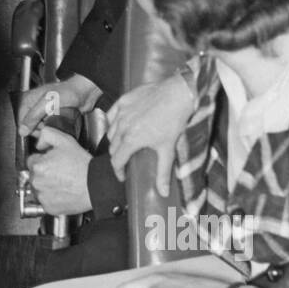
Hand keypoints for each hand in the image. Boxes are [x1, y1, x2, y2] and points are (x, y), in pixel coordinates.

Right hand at [17, 74, 101, 134]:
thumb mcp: (47, 104)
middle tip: (47, 125)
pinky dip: (52, 130)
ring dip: (46, 130)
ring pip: (39, 129)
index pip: (19, 119)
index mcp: (29, 99)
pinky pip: (48, 128)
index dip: (26, 127)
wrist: (85, 93)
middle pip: (29, 126)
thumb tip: (22, 130)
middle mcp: (35, 106)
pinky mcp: (52, 117)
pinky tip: (58, 125)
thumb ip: (33, 117)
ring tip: (54, 123)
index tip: (34, 129)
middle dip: (38, 129)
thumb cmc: (68, 92)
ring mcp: (44, 112)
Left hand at [26, 127, 92, 215]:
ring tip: (62, 182)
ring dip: (46, 185)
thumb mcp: (65, 140)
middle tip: (59, 172)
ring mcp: (42, 196)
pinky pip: (45, 201)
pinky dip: (51, 197)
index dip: (43, 159)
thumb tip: (38, 142)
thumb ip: (46, 135)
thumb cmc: (82, 165)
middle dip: (44, 172)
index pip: (32, 160)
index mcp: (38, 166)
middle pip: (34, 174)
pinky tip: (62, 191)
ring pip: (38, 188)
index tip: (51, 162)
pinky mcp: (48, 207)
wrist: (95, 185)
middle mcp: (37, 182)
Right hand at [105, 73, 194, 193]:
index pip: (116, 160)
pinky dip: (112, 122)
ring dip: (115, 140)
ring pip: (110, 131)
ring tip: (124, 143)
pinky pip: (111, 114)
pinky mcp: (124, 100)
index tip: (123, 176)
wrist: (178, 94)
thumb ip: (163, 172)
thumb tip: (163, 193)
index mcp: (131, 140)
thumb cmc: (174, 121)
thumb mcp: (168, 149)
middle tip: (127, 160)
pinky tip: (118, 124)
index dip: (118, 171)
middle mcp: (122, 126)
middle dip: (118, 156)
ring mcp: (121, 111)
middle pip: (112, 147)